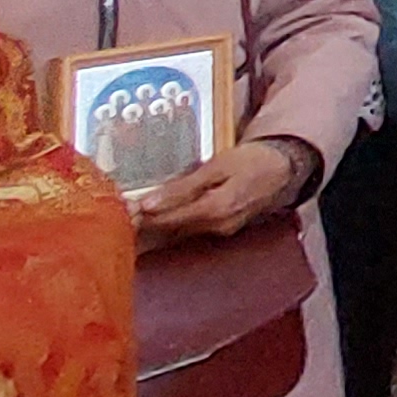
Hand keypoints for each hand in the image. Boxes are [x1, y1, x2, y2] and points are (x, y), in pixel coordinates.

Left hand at [129, 137, 317, 247]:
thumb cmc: (252, 160)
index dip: (137, 219)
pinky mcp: (221, 229)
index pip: (164, 220)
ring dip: (149, 234)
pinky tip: (150, 229)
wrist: (286, 168)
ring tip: (122, 229)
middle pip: (167, 233)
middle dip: (139, 230)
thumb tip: (146, 204)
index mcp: (213, 210)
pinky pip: (186, 232)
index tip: (114, 214)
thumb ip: (182, 187)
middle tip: (110, 225)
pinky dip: (166, 230)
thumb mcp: (218, 166)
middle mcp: (215, 227)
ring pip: (175, 235)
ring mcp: (219, 231)